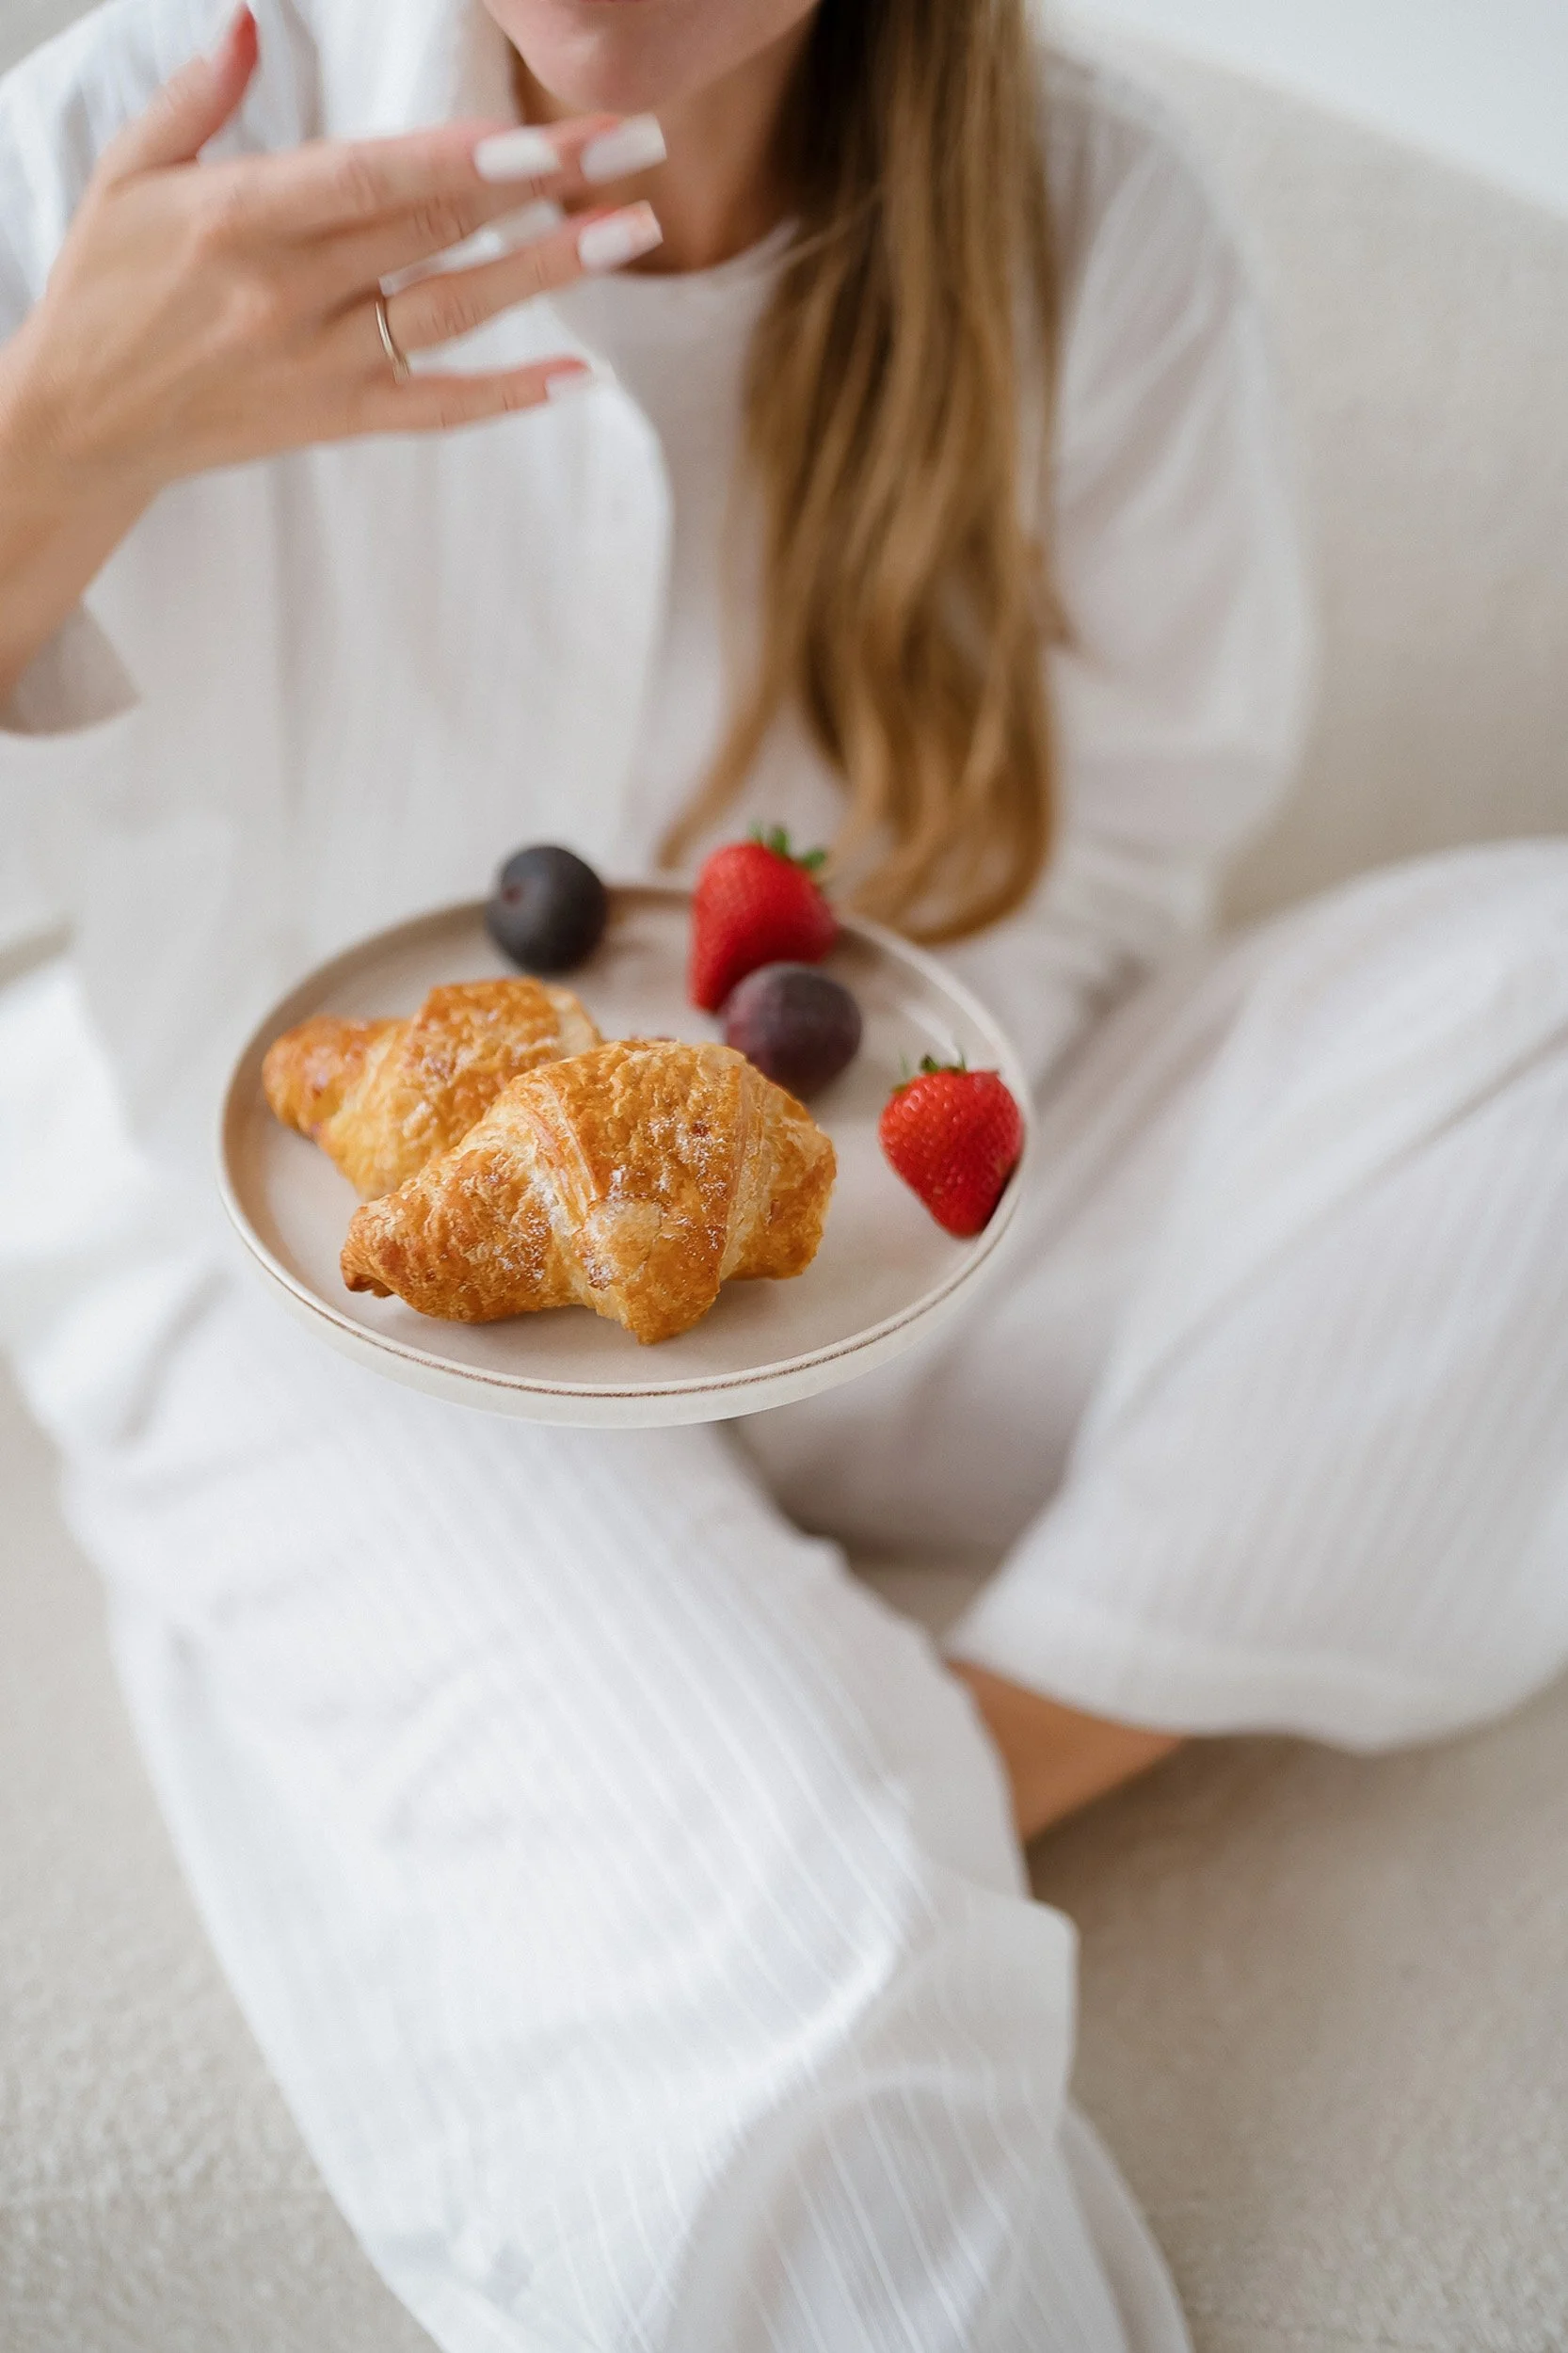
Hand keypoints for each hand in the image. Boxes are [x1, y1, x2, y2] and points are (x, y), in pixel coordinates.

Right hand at [2, 5, 661, 503]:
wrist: (81, 422)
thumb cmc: (107, 285)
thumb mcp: (126, 175)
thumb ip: (194, 98)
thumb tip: (242, 20)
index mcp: (238, 220)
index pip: (369, 182)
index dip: (460, 160)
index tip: (542, 140)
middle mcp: (287, 296)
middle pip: (435, 231)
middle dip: (544, 185)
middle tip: (632, 143)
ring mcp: (320, 366)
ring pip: (453, 314)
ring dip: (549, 271)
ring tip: (630, 227)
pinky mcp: (336, 421)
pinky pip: (436, 410)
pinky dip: (509, 397)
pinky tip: (582, 375)